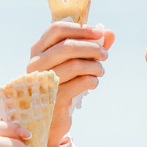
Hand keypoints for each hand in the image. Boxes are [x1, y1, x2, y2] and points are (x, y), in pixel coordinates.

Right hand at [27, 22, 114, 146]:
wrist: (51, 117)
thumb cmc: (64, 84)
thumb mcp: (75, 62)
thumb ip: (92, 46)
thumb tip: (110, 33)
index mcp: (38, 50)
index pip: (57, 29)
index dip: (80, 29)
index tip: (100, 33)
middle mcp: (36, 64)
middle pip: (67, 46)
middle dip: (92, 48)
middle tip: (105, 55)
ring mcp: (43, 82)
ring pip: (76, 65)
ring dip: (95, 66)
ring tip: (100, 71)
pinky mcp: (54, 98)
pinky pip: (81, 82)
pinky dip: (93, 80)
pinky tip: (93, 83)